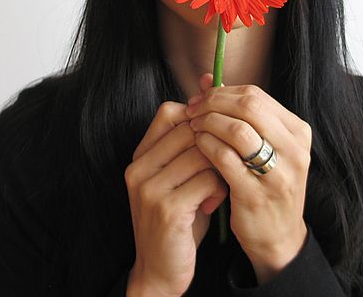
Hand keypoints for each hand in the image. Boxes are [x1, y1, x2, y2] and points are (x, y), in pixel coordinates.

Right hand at [124, 93, 228, 295]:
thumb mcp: (181, 177)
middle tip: (223, 165)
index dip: (199, 119)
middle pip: (190, 130)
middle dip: (215, 144)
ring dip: (220, 167)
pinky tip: (214, 202)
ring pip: (202, 152)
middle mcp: (139, 168)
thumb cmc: (179, 219)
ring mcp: (149, 188)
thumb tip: (212, 93)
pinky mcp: (166, 209)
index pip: (170, 112)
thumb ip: (193, 146)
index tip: (215, 138)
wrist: (160, 270)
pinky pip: (207, 179)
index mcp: (140, 156)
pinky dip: (218, 189)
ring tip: (219, 185)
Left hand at [185, 75, 311, 283]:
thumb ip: (237, 112)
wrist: (278, 237)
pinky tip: (197, 146)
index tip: (199, 99)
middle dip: (213, 103)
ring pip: (237, 129)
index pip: (256, 95)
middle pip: (249, 106)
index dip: (222, 93)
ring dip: (207, 123)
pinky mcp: (257, 194)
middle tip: (192, 110)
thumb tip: (206, 79)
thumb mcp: (262, 146)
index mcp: (298, 132)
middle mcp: (294, 149)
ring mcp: (278, 172)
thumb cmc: (265, 185)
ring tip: (192, 127)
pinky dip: (206, 146)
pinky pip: (225, 158)